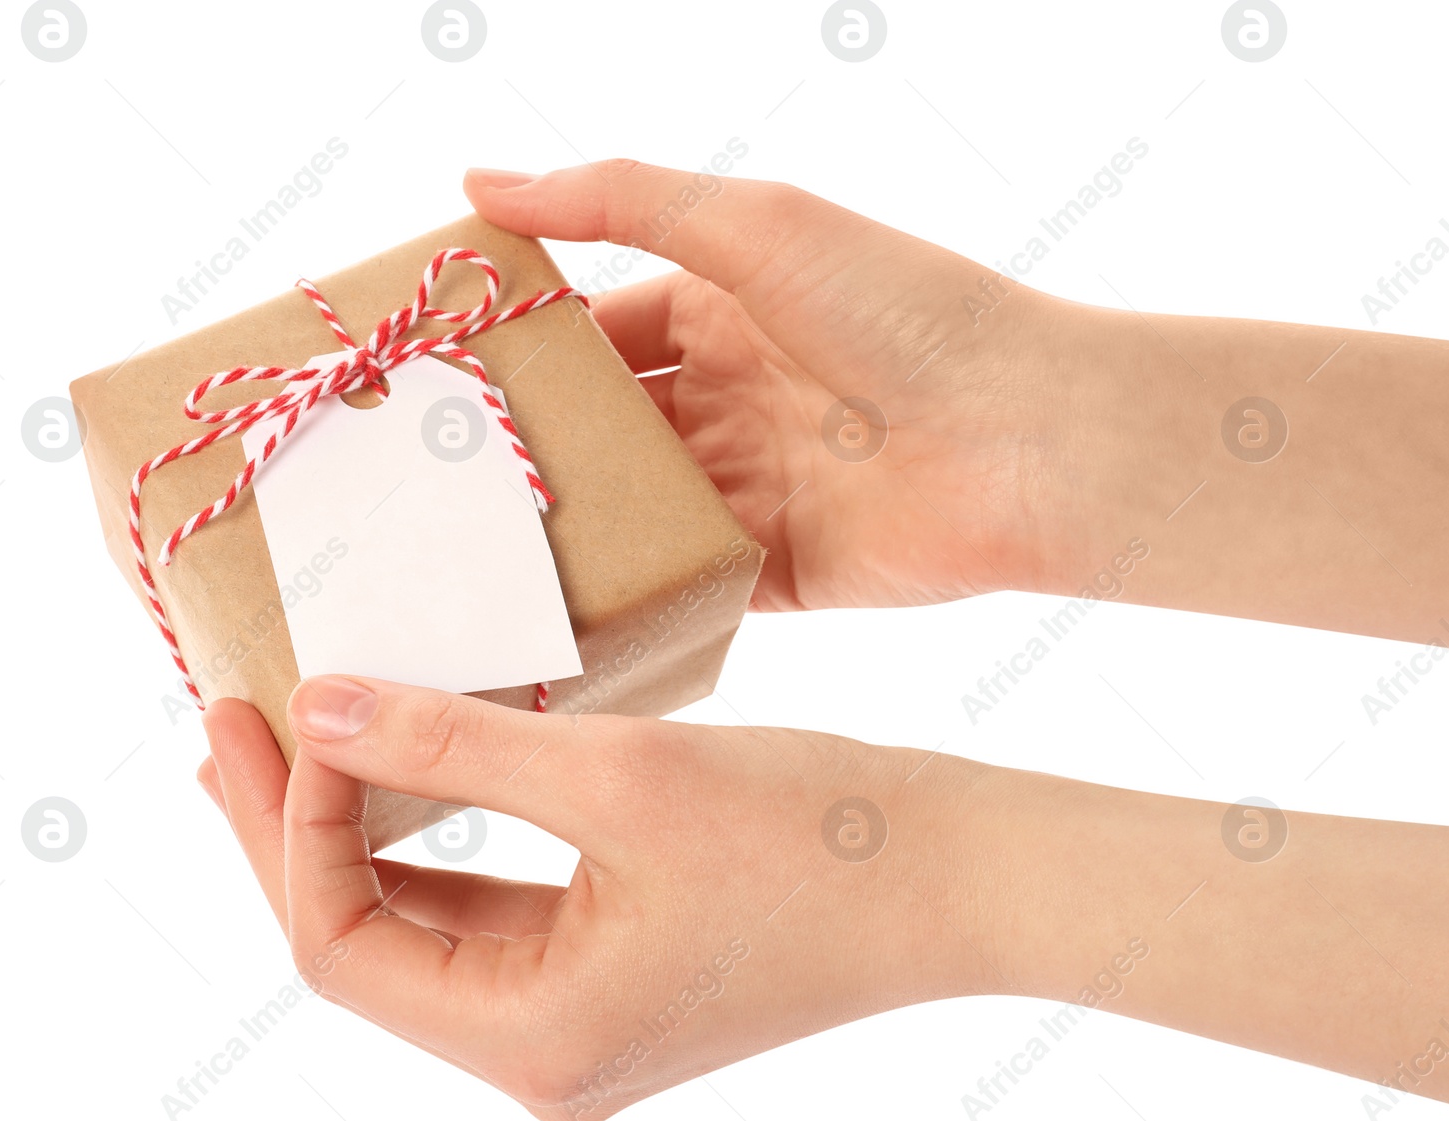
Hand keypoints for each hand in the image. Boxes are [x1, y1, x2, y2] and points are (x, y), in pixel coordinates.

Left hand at [199, 677, 999, 1120]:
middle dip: (294, 830)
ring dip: (357, 831)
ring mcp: (580, 1018)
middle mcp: (543, 1054)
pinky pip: (490, 909)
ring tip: (293, 734)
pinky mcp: (615, 970)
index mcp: (535, 1041)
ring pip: (424, 924)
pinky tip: (406, 765)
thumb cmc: (818, 837)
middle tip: (232, 719)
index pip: (343, 947)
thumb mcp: (621, 778)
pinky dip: (438, 838)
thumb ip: (453, 747)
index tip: (278, 709)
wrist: (963, 876)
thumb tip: (315, 707)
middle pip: (368, 944)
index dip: (292, 827)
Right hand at [465, 161, 1077, 611]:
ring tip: (458, 547)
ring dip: (563, 526)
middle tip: (424, 472)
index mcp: (725, 310)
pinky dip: (625, 595)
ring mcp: (749, 490)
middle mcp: (730, 400)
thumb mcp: (756, 224)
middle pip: (604, 426)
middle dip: (529, 443)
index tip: (433, 369)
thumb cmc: (905, 309)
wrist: (1024, 436)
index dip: (524, 345)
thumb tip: (481, 182)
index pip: (599, 326)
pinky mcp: (772, 571)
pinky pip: (680, 586)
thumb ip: (620, 198)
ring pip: (630, 512)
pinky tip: (546, 610)